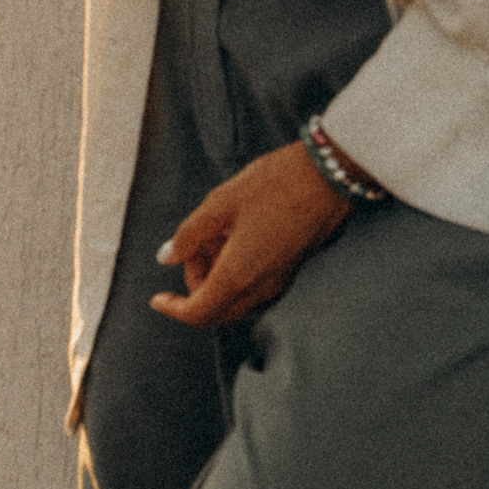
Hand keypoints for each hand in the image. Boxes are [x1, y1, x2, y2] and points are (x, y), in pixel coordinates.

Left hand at [150, 141, 354, 327]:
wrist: (331, 174)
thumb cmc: (276, 183)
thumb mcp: (221, 202)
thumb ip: (190, 234)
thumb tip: (166, 257)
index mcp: (239, 274)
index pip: (198, 313)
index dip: (173, 310)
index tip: (156, 298)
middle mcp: (261, 286)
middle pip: (216, 309)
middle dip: (194, 286)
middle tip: (192, 248)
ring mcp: (279, 280)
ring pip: (234, 297)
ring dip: (214, 275)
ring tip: (213, 232)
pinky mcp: (290, 268)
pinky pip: (253, 284)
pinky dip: (234, 269)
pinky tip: (233, 233)